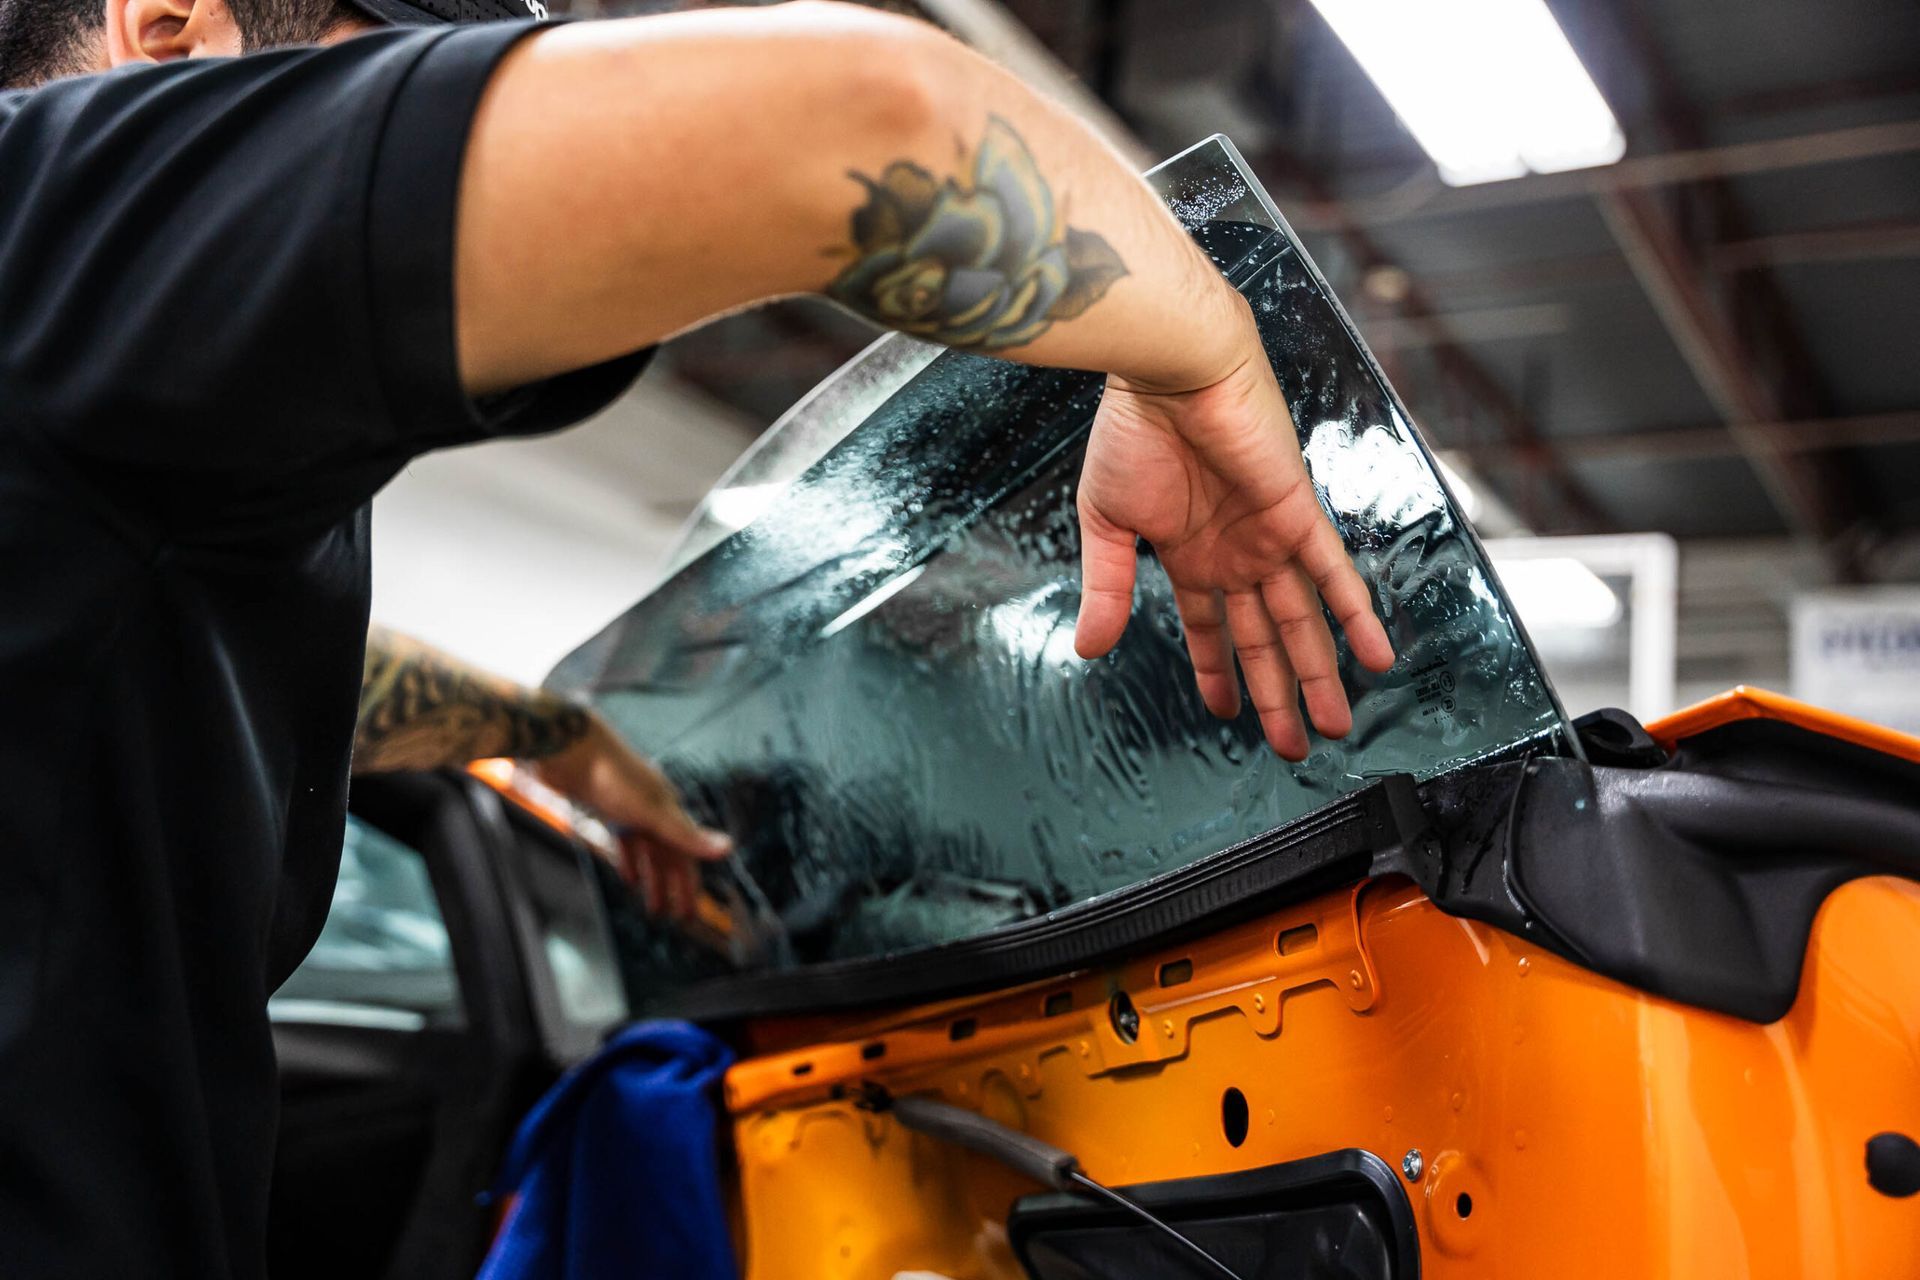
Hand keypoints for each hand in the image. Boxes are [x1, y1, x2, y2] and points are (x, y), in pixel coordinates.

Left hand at [533, 715, 731, 918]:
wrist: (570, 749)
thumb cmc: (611, 775)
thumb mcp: (652, 811)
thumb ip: (687, 834)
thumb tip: (728, 848)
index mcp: (670, 811)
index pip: (687, 857)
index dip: (689, 887)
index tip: (691, 915)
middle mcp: (656, 811)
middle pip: (669, 858)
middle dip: (673, 888)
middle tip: (674, 919)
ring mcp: (632, 810)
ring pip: (648, 853)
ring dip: (652, 879)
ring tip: (652, 906)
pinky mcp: (608, 808)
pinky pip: (625, 842)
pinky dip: (628, 861)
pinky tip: (626, 876)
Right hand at [1074, 325, 1394, 759]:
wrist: (1169, 370)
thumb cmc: (1132, 429)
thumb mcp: (1105, 521)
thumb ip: (1104, 587)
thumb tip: (1088, 650)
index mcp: (1191, 555)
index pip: (1213, 629)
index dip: (1220, 673)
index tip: (1227, 715)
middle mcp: (1236, 553)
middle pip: (1265, 638)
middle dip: (1278, 694)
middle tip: (1293, 745)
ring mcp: (1269, 537)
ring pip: (1301, 621)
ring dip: (1319, 673)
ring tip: (1333, 725)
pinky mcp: (1297, 514)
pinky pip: (1337, 574)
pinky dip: (1357, 615)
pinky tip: (1376, 658)